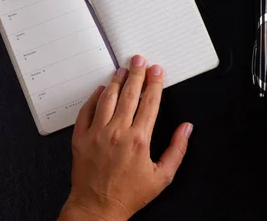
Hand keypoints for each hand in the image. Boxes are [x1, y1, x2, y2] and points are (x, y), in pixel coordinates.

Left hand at [59, 55, 192, 220]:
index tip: (157, 70)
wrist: (97, 208)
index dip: (155, 83)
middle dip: (136, 73)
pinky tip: (101, 89)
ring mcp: (97, 134)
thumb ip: (176, 150)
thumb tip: (186, 128)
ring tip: (122, 69)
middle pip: (129, 95)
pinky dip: (94, 97)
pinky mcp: (81, 138)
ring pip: (108, 99)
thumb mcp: (162, 177)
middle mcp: (117, 133)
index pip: (150, 103)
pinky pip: (86, 111)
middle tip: (139, 59)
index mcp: (139, 140)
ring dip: (116, 81)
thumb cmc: (129, 195)